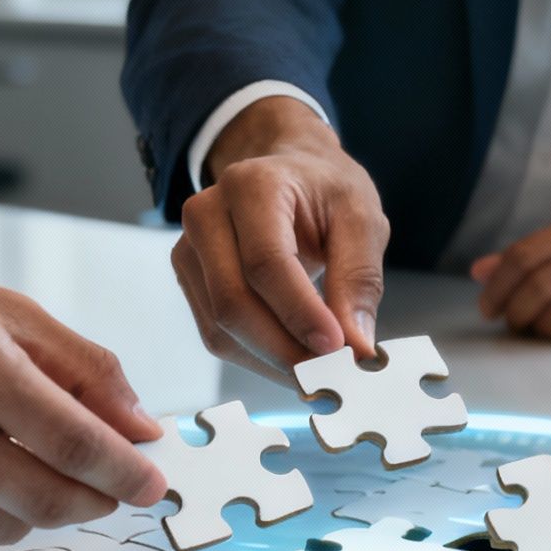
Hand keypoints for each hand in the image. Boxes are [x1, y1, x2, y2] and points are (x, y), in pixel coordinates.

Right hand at [0, 201, 166, 545]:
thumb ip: (81, 367)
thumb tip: (142, 428)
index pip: (74, 440)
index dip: (125, 472)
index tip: (153, 483)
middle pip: (44, 498)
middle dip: (93, 501)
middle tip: (112, 490)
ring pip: (0, 526)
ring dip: (38, 510)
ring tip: (39, 470)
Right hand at [172, 97, 386, 378]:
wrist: (288, 174)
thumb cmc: (325, 192)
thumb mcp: (361, 219)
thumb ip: (359, 280)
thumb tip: (356, 347)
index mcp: (251, 186)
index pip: (266, 263)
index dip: (300, 313)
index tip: (339, 350)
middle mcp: (207, 214)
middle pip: (233, 301)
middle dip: (285, 349)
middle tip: (332, 376)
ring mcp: (189, 249)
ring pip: (220, 327)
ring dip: (272, 362)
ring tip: (319, 374)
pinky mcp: (190, 280)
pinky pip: (217, 333)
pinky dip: (257, 358)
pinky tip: (293, 363)